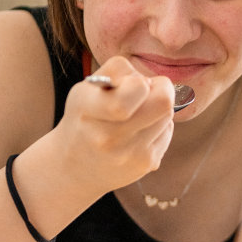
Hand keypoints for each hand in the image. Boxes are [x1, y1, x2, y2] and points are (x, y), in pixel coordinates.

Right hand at [50, 55, 178, 195]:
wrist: (74, 168)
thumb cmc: (85, 118)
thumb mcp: (86, 89)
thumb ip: (117, 72)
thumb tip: (151, 82)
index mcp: (88, 107)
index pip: (137, 88)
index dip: (140, 81)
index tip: (129, 84)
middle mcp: (108, 135)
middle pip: (163, 101)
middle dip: (159, 90)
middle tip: (144, 94)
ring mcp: (130, 153)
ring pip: (167, 115)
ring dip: (157, 109)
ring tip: (137, 115)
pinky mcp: (147, 164)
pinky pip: (167, 132)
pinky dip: (157, 127)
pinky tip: (138, 133)